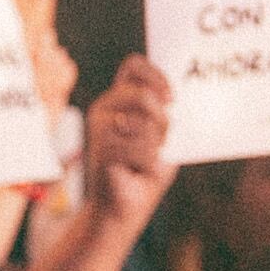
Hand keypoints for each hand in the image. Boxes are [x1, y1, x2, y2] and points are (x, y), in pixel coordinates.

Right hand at [79, 55, 178, 229]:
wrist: (127, 205)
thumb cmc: (146, 169)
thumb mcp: (161, 136)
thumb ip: (164, 114)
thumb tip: (172, 100)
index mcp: (119, 99)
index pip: (134, 65)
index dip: (156, 76)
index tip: (171, 98)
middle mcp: (105, 108)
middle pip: (143, 95)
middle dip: (162, 121)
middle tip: (161, 142)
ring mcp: (98, 127)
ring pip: (144, 123)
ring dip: (155, 147)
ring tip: (144, 160)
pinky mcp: (99, 149)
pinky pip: (139, 148)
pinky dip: (147, 163)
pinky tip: (135, 171)